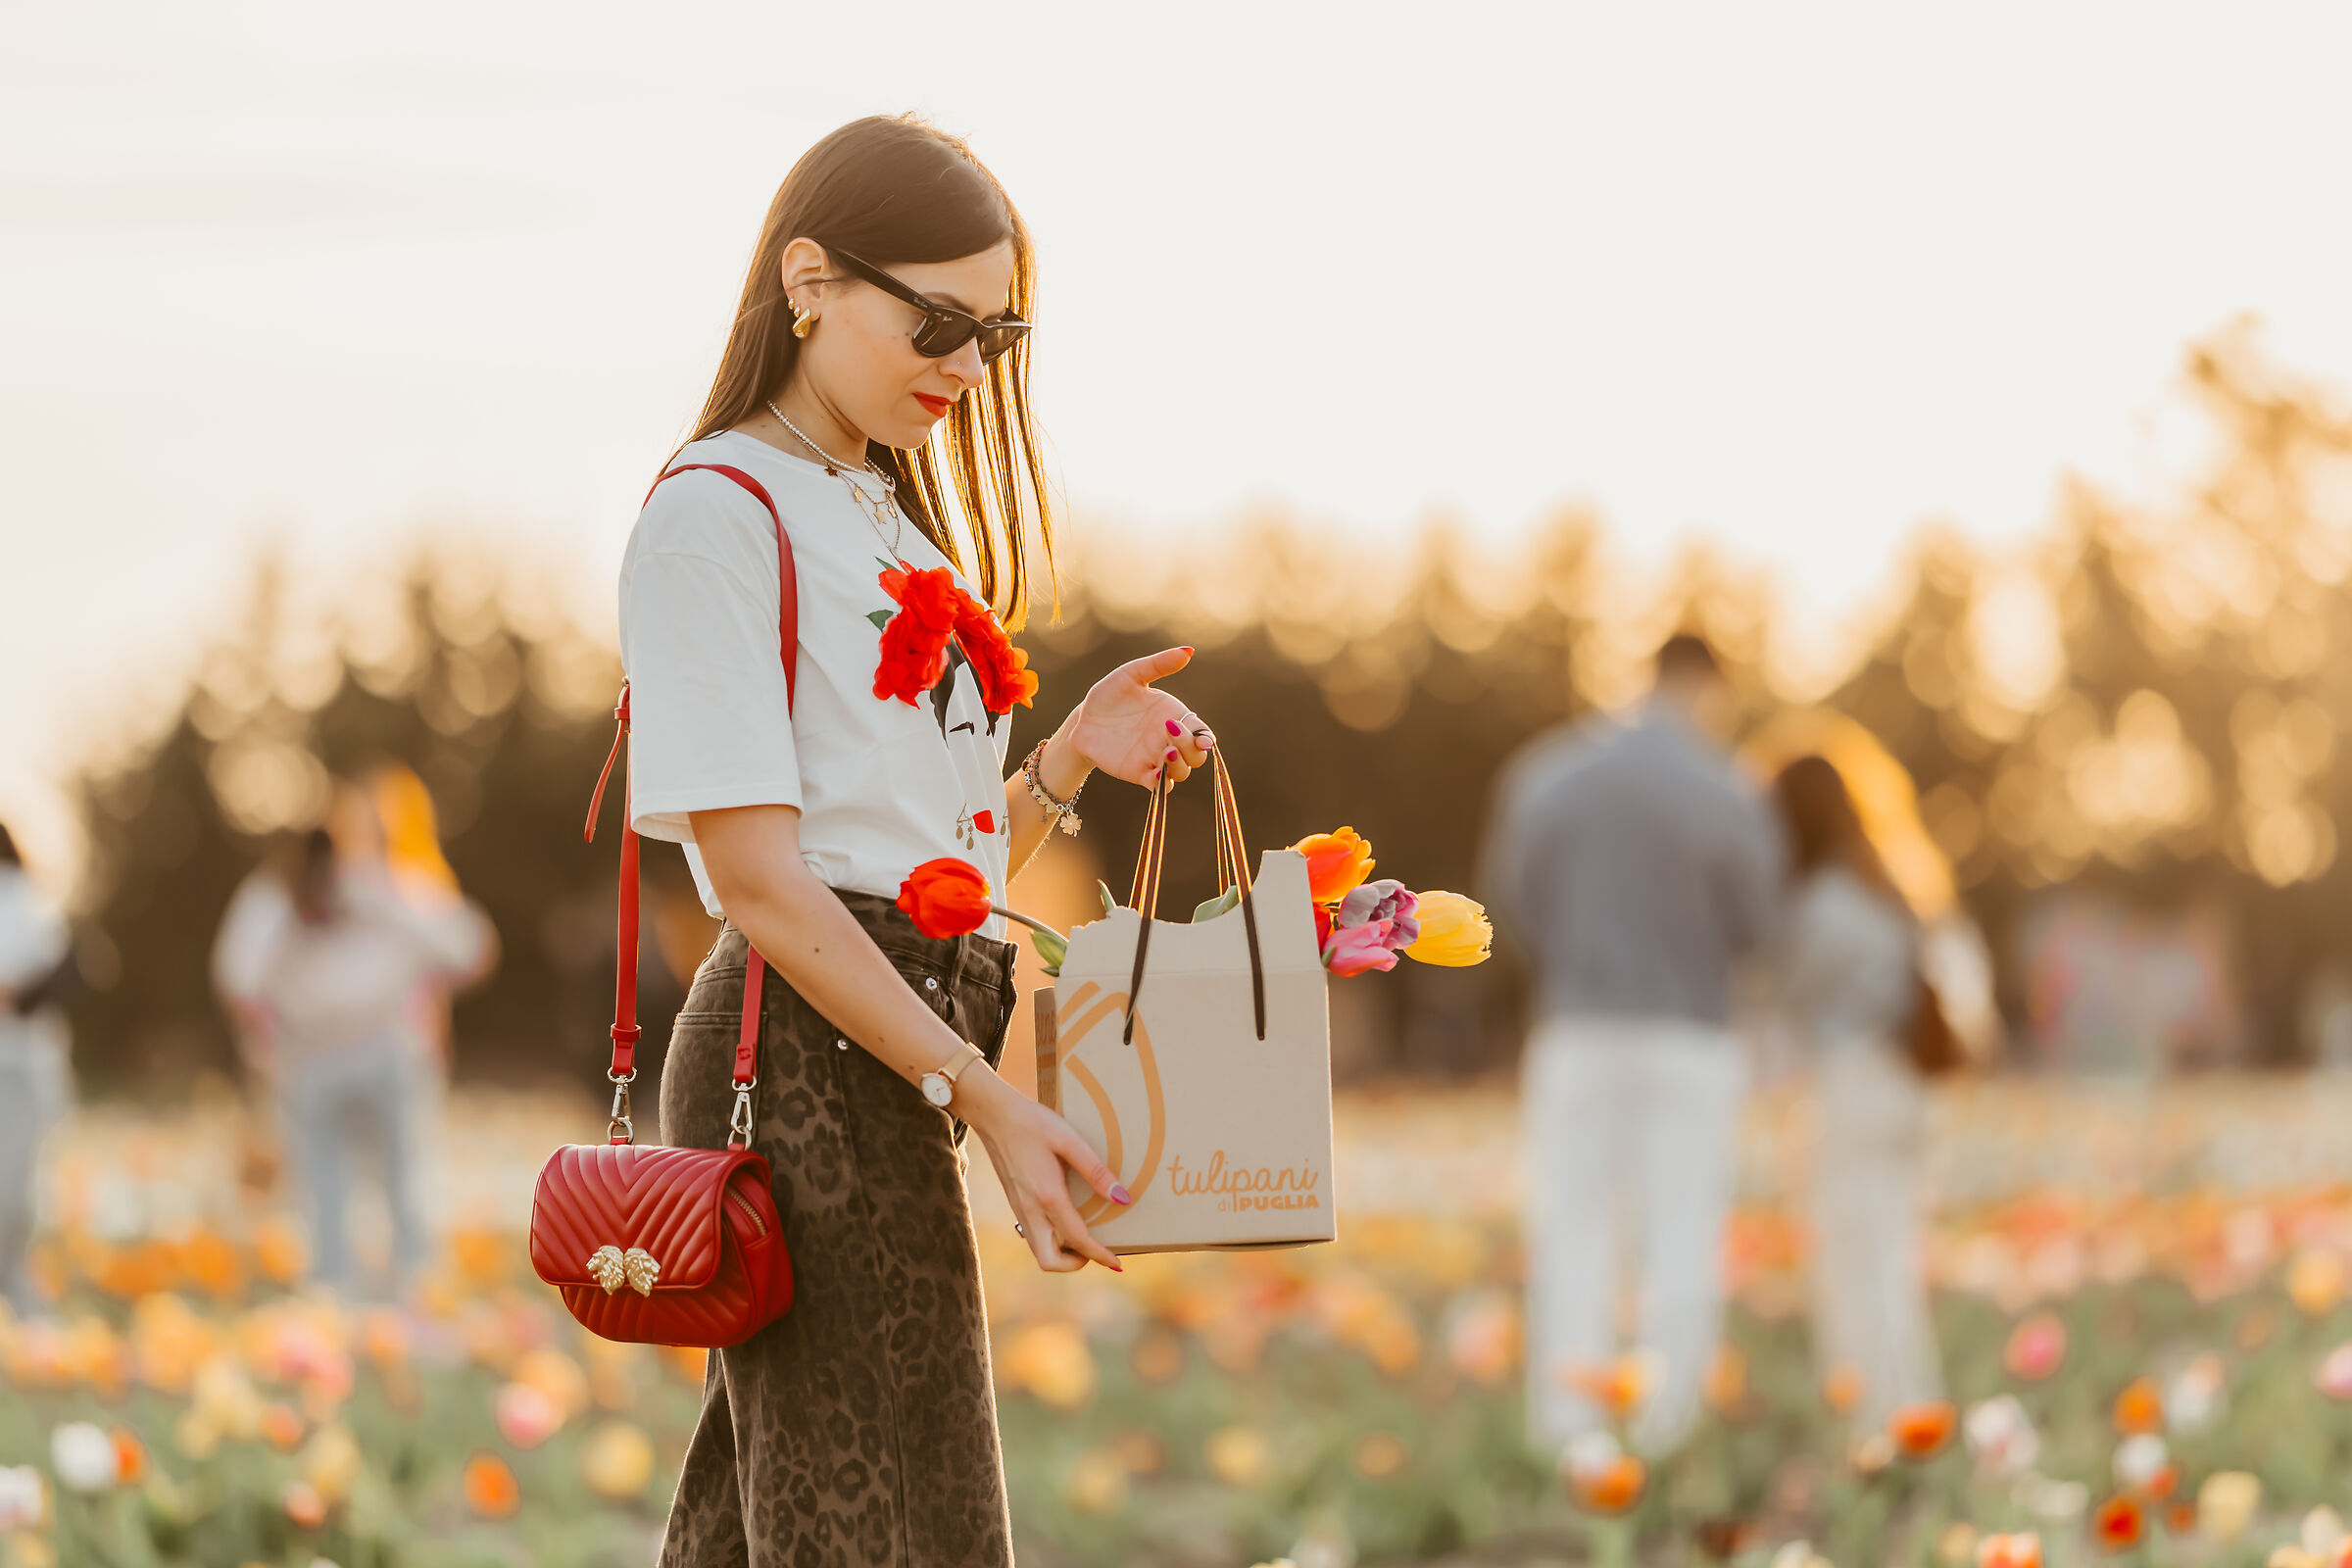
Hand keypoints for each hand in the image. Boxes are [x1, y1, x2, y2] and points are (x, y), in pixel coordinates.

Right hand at [958, 1071, 1130, 1272]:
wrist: (994, 1114)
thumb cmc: (1033, 1123)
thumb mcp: (1069, 1140)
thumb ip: (1095, 1170)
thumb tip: (1122, 1198)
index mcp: (1047, 1195)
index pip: (1077, 1239)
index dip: (1099, 1255)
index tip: (1117, 1263)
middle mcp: (1030, 1209)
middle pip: (1049, 1260)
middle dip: (1074, 1264)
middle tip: (1095, 1251)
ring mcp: (1019, 1209)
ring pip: (1038, 1250)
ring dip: (1061, 1254)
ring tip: (1084, 1240)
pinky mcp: (1014, 1203)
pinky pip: (1033, 1235)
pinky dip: (1051, 1240)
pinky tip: (1065, 1221)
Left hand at [1061, 647, 1217, 788]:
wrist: (1083, 720)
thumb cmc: (1109, 695)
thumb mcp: (1131, 675)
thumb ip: (1158, 664)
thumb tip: (1188, 651)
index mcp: (1174, 716)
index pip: (1200, 731)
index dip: (1205, 737)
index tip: (1203, 739)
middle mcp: (1169, 740)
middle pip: (1197, 755)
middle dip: (1192, 748)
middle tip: (1170, 732)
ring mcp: (1155, 758)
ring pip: (1182, 772)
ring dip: (1180, 766)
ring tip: (1165, 753)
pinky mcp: (1139, 773)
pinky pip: (1159, 786)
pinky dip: (1162, 783)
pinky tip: (1155, 773)